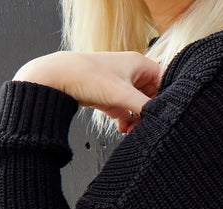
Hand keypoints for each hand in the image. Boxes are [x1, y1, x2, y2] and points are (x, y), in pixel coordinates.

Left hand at [13, 51, 160, 132]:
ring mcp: (119, 84)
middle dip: (147, 114)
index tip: (161, 115)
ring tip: (131, 130)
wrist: (59, 79)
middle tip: (146, 127)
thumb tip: (161, 119)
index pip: (162, 82)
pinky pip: (124, 111)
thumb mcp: (123, 94)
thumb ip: (145, 108)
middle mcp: (131, 72)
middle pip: (150, 97)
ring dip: (136, 120)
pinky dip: (125, 121)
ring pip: (137, 106)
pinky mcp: (109, 96)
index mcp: (138, 64)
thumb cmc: (88, 76)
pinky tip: (121, 128)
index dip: (164, 100)